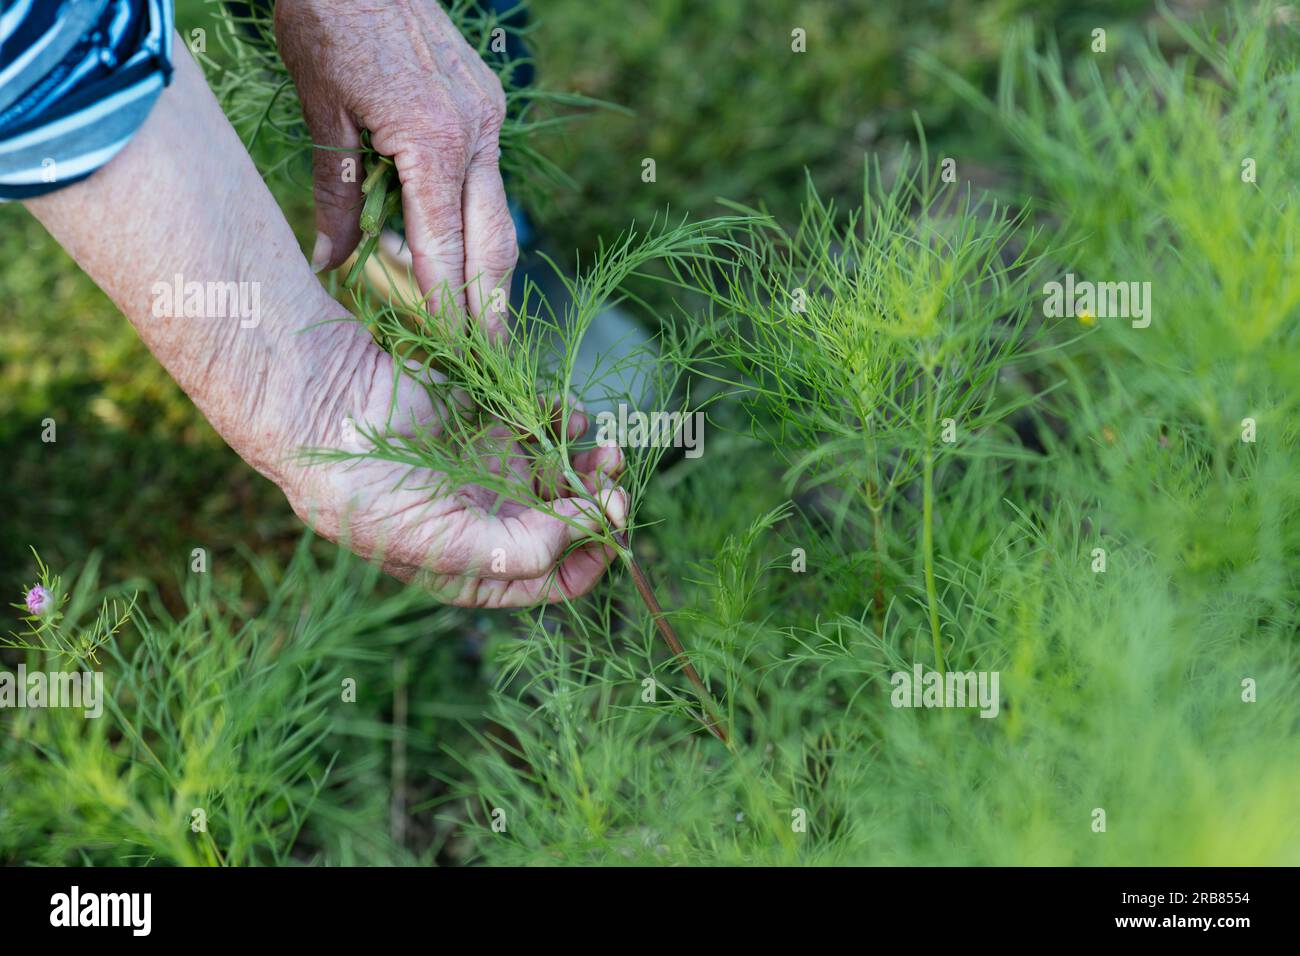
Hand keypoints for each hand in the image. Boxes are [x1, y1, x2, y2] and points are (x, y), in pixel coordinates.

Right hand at [271, 320, 628, 607]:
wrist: (324, 413)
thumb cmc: (367, 496)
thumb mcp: (439, 544)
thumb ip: (516, 551)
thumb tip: (585, 535)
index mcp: (477, 567)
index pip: (553, 580)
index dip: (593, 559)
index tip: (614, 526)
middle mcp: (492, 523)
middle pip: (570, 524)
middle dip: (600, 505)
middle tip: (616, 481)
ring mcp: (494, 471)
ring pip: (565, 474)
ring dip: (592, 465)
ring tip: (605, 447)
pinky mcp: (492, 423)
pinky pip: (547, 427)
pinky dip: (567, 422)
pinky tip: (570, 417)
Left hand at [274, 0, 516, 334]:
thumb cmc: (326, 21)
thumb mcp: (322, 115)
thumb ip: (336, 195)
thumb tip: (329, 264)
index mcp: (433, 140)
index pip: (445, 249)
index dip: (447, 308)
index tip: (449, 358)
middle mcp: (476, 133)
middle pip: (492, 243)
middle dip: (490, 308)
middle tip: (488, 361)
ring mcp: (490, 117)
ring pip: (499, 215)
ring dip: (490, 272)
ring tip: (481, 321)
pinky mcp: (488, 105)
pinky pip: (488, 181)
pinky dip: (477, 223)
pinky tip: (464, 252)